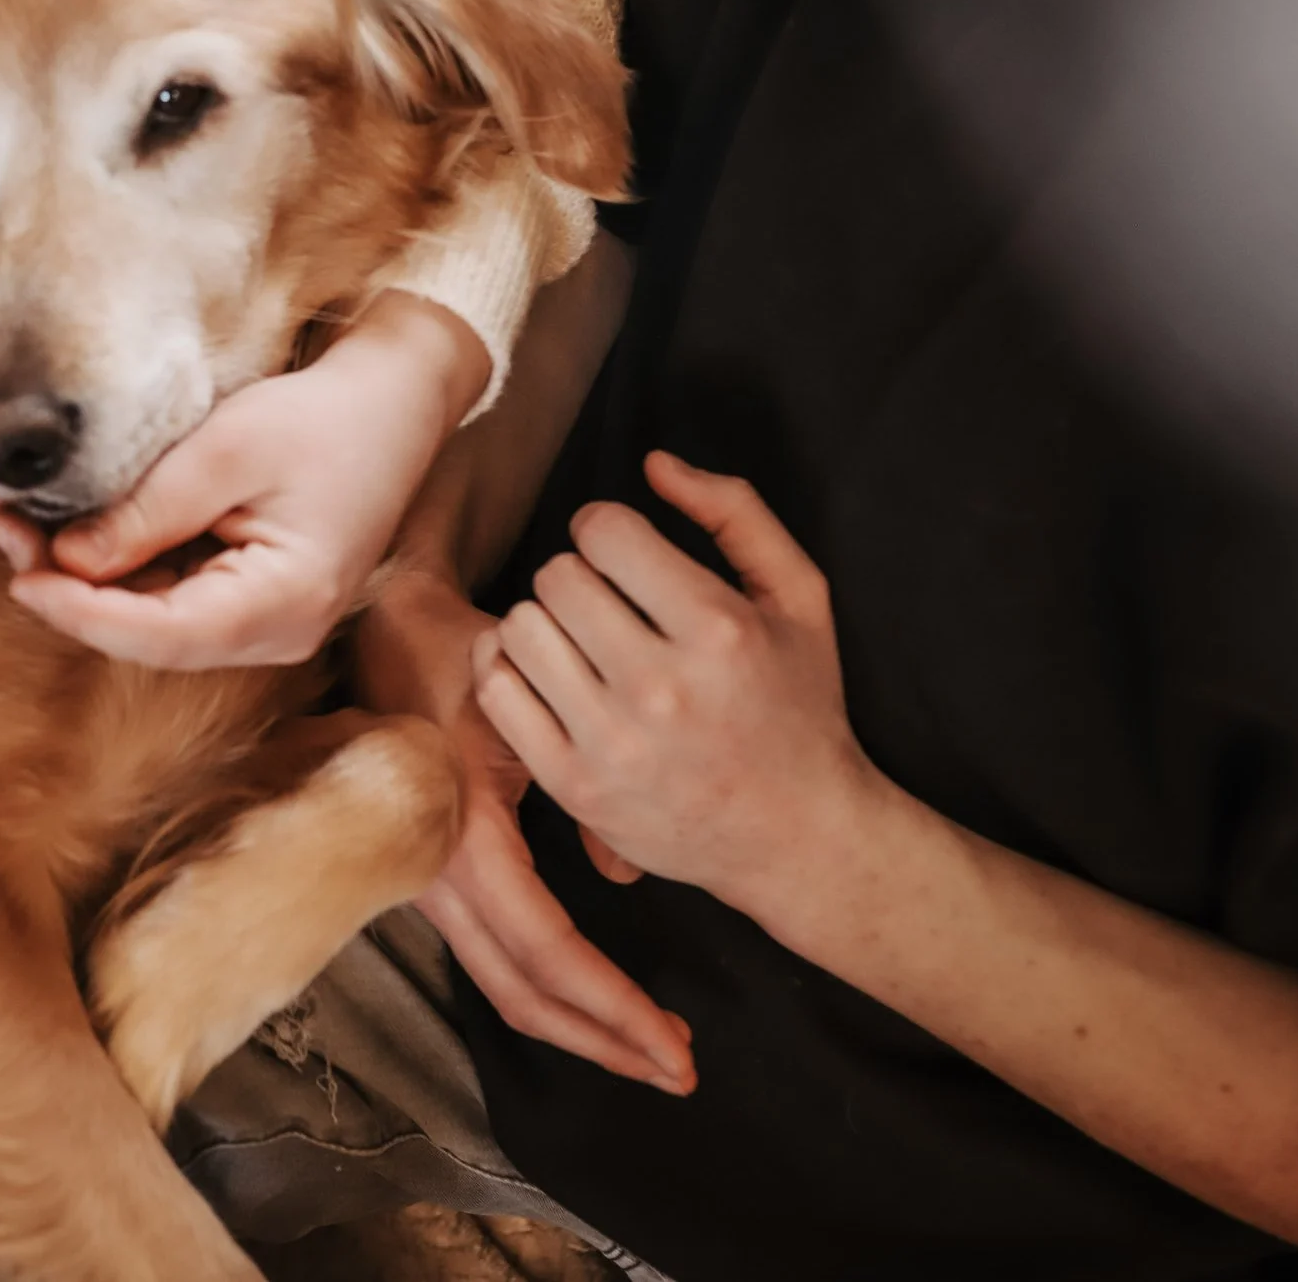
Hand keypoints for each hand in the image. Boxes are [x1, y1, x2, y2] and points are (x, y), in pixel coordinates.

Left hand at [0, 293, 487, 669]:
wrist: (395, 401)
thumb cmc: (325, 417)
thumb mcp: (227, 449)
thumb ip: (147, 511)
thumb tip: (67, 560)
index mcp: (285, 603)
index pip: (161, 634)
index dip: (81, 611)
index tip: (20, 573)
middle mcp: (279, 632)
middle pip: (151, 636)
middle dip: (72, 590)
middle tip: (4, 529)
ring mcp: (269, 622)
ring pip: (155, 621)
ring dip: (88, 579)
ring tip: (22, 522)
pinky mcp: (254, 598)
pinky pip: (174, 598)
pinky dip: (121, 568)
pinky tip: (75, 528)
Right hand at [357, 569, 696, 1092]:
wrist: (381, 626)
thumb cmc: (456, 653)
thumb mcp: (530, 706)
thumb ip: (584, 789)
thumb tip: (622, 873)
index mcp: (461, 835)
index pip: (545, 950)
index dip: (612, 1006)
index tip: (673, 1046)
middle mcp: (437, 875)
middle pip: (524, 995)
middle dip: (604, 1041)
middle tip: (677, 1071)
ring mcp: (428, 883)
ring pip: (506, 988)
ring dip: (580, 1024)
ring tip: (649, 1046)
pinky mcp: (432, 879)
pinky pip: (496, 957)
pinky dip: (552, 988)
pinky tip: (598, 995)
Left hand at [474, 451, 891, 913]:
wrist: (797, 836)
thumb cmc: (799, 707)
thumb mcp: (800, 597)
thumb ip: (734, 512)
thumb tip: (654, 462)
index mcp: (718, 629)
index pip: (603, 531)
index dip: (606, 530)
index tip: (623, 556)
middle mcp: (661, 686)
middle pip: (557, 576)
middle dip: (577, 576)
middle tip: (605, 603)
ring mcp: (612, 743)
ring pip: (520, 630)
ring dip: (543, 624)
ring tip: (578, 641)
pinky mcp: (574, 787)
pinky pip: (497, 693)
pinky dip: (509, 670)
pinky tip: (547, 675)